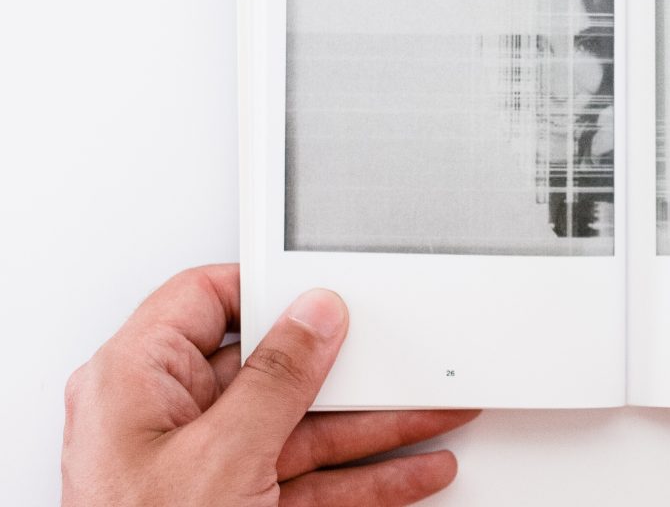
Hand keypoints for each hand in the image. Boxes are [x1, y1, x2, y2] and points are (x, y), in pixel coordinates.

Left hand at [62, 264, 477, 506]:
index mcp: (135, 382)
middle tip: (401, 367)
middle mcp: (166, 421)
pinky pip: (309, 481)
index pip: (205, 302)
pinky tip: (408, 474)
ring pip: (304, 433)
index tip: (331, 297)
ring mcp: (201, 470)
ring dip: (373, 432)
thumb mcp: (220, 456)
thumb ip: (275, 380)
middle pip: (275, 375)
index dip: (270, 291)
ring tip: (431, 419)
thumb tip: (314, 317)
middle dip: (352, 380)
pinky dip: (363, 480)